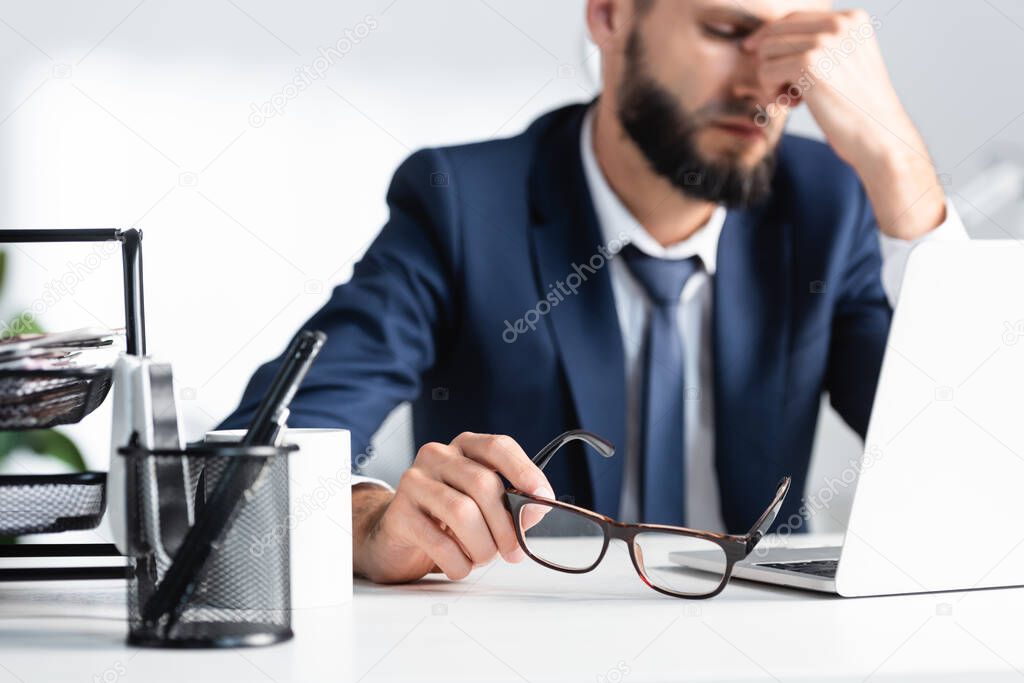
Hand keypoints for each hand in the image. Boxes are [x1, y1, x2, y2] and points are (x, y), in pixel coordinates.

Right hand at [352, 432, 554, 583]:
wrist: (397, 537)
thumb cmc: (448, 520)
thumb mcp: (487, 509)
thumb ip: (515, 506)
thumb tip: (536, 508)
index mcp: (464, 448)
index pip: (498, 447)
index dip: (524, 471)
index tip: (544, 497)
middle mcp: (437, 456)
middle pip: (483, 484)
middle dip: (506, 525)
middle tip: (513, 552)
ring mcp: (414, 482)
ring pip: (462, 512)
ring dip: (482, 546)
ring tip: (482, 558)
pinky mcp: (399, 514)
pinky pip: (439, 542)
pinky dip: (459, 563)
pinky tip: (459, 566)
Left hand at [746, 10, 945, 239]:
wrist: (877, 136)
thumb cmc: (856, 107)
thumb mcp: (844, 62)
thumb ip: (820, 43)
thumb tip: (766, 37)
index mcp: (852, 18)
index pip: (794, 18)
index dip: (772, 40)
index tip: (760, 59)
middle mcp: (840, 22)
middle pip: (776, 32)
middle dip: (771, 61)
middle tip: (786, 90)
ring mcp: (825, 41)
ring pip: (767, 51)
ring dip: (771, 79)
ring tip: (793, 98)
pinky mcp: (808, 63)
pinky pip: (765, 71)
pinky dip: (770, 92)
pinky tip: (791, 105)